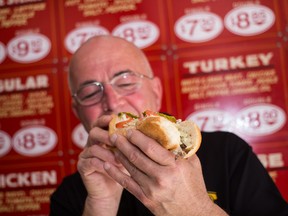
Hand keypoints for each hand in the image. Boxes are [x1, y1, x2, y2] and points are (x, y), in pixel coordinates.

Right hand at [77, 115, 123, 215]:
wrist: (110, 191)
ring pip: (93, 148)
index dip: (107, 119)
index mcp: (101, 137)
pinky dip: (103, 163)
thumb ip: (131, 142)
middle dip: (106, 135)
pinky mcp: (82, 167)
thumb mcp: (128, 154)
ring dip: (107, 152)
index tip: (116, 119)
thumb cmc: (122, 170)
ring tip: (119, 158)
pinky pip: (90, 162)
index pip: (101, 123)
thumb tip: (146, 130)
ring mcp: (85, 155)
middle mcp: (91, 143)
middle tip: (116, 139)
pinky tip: (113, 167)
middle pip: (93, 132)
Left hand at [104, 129, 227, 215]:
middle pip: (137, 156)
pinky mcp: (145, 198)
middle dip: (123, 143)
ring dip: (119, 155)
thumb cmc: (194, 185)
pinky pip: (126, 184)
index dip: (137, 137)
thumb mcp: (193, 163)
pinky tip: (106, 165)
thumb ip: (182, 145)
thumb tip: (172, 126)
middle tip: (115, 135)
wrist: (194, 213)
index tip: (130, 130)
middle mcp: (162, 177)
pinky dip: (115, 173)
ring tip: (113, 146)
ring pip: (130, 167)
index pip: (150, 147)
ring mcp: (152, 189)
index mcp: (175, 165)